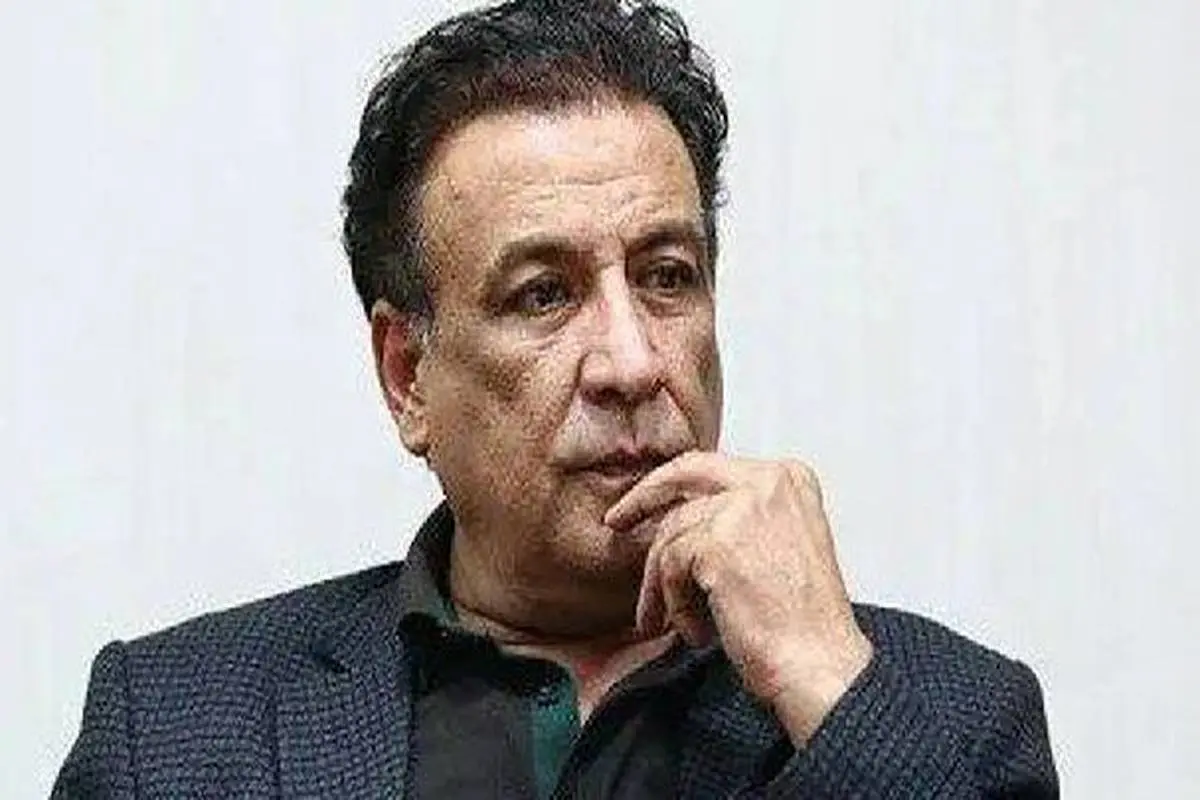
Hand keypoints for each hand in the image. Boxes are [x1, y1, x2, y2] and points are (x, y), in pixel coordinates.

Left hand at [604, 452, 873, 744]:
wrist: (819, 664)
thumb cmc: (804, 624)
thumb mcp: (780, 548)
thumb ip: (739, 521)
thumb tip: (683, 520)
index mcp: (789, 479)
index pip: (712, 468)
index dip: (673, 486)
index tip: (646, 504)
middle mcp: (769, 482)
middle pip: (683, 475)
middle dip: (643, 498)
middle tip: (617, 522)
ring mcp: (742, 507)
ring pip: (671, 534)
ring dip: (663, 584)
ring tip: (671, 621)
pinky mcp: (717, 542)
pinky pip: (670, 567)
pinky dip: (675, 604)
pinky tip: (697, 631)